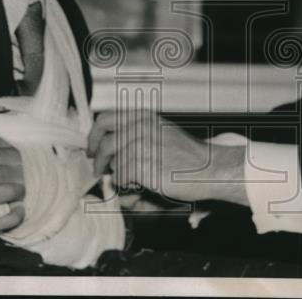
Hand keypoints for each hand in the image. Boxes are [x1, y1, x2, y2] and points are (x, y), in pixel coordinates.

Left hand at [87, 109, 246, 205]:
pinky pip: (121, 176)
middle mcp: (140, 126)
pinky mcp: (142, 163)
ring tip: (128, 182)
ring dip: (117, 174)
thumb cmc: (187, 156)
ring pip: (112, 161)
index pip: (105, 118)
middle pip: (104, 141)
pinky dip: (126, 185)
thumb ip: (136, 138)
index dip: (94, 135)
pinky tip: (140, 185)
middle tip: (99, 169)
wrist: (209, 168)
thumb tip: (109, 155)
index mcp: (144, 116)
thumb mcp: (161, 135)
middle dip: (98, 158)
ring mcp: (141, 143)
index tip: (92, 148)